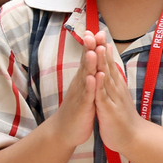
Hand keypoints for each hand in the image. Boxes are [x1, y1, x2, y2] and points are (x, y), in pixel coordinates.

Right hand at [50, 30, 97, 147]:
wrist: (65, 131)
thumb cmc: (78, 108)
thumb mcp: (84, 89)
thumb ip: (88, 74)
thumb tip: (91, 58)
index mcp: (83, 80)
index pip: (88, 60)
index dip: (92, 46)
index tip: (97, 31)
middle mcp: (80, 85)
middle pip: (85, 64)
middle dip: (90, 49)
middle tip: (93, 33)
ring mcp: (80, 95)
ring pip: (85, 77)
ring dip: (89, 64)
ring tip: (92, 50)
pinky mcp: (82, 107)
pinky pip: (87, 96)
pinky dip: (90, 87)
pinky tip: (93, 78)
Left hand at [93, 32, 141, 153]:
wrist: (132, 137)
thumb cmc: (122, 116)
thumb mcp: (117, 95)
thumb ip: (113, 80)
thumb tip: (110, 67)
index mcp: (116, 85)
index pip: (108, 62)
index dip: (102, 47)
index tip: (97, 32)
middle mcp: (116, 88)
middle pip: (108, 66)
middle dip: (100, 49)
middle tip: (97, 33)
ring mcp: (113, 98)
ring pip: (106, 78)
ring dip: (102, 63)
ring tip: (98, 48)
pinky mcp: (109, 110)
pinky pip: (103, 97)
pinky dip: (100, 86)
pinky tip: (98, 76)